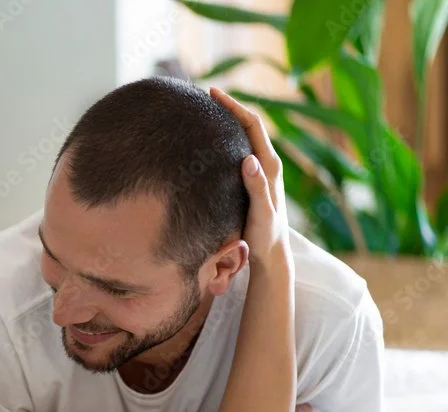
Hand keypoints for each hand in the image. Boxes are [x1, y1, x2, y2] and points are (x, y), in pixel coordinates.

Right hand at [209, 87, 291, 266]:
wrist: (271, 254)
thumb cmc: (265, 236)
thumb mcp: (262, 213)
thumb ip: (257, 187)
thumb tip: (248, 158)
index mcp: (269, 166)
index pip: (252, 126)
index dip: (234, 107)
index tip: (213, 93)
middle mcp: (265, 164)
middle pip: (248, 126)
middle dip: (229, 108)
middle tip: (205, 96)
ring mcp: (259, 172)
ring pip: (243, 138)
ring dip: (227, 122)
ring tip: (205, 113)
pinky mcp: (251, 181)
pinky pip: (237, 152)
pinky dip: (224, 140)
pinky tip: (209, 143)